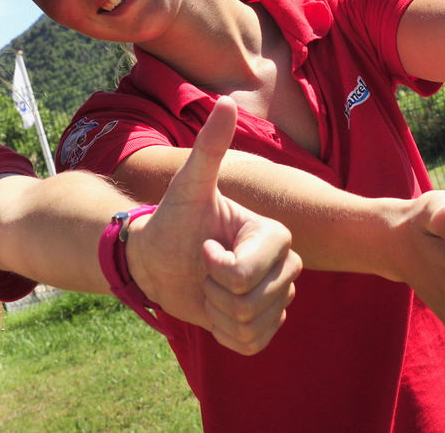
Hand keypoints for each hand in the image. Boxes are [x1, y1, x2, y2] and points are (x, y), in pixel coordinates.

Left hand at [126, 97, 301, 355]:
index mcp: (273, 234)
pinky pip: (253, 345)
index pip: (247, 273)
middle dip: (217, 293)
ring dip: (218, 314)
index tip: (204, 248)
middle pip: (255, 303)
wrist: (159, 260)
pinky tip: (216, 311)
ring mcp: (277, 296)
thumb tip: (225, 100)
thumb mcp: (189, 185)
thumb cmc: (174, 220)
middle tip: (204, 270)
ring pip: (253, 326)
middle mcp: (285, 264)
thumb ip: (210, 146)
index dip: (217, 268)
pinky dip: (226, 335)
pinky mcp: (265, 323)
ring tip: (208, 288)